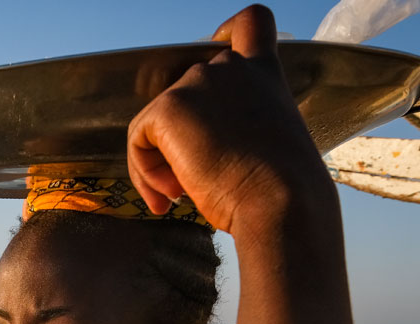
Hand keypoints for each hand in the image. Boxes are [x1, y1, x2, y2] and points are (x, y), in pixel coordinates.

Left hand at [125, 4, 333, 233]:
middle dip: (179, 140)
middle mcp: (230, 68)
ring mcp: (197, 82)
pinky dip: (145, 172)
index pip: (250, 25)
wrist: (280, 203)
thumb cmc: (281, 190)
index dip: (227, 32)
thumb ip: (240, 123)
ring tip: (179, 197)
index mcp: (263, 74)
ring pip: (156, 124)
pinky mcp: (169, 107)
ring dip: (159, 164)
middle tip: (192, 184)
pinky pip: (139, 141)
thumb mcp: (269, 141)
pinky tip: (170, 196)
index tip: (218, 46)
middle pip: (184, 92)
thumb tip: (201, 144)